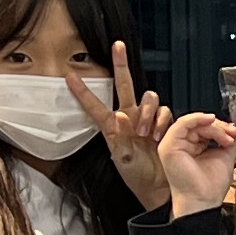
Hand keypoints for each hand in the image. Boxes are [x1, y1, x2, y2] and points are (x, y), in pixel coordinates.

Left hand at [69, 43, 174, 206]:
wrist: (159, 189)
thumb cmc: (138, 177)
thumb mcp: (123, 160)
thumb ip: (120, 137)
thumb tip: (120, 115)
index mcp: (113, 128)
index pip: (94, 105)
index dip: (82, 92)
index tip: (69, 76)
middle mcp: (129, 118)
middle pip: (124, 85)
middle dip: (121, 64)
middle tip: (117, 45)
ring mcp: (147, 120)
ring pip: (149, 97)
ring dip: (149, 111)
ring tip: (147, 131)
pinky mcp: (165, 125)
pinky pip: (166, 111)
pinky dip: (164, 120)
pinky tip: (160, 134)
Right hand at [156, 110, 235, 214]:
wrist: (203, 201)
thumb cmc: (210, 186)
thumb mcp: (225, 157)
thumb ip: (231, 141)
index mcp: (193, 146)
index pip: (205, 127)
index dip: (222, 127)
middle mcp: (181, 144)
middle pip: (200, 124)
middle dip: (220, 127)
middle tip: (234, 134)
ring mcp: (173, 144)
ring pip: (194, 123)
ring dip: (214, 127)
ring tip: (227, 138)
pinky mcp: (168, 145)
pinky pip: (182, 124)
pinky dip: (198, 119)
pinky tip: (212, 120)